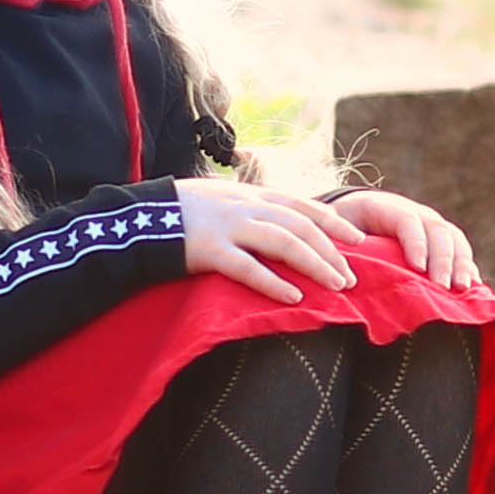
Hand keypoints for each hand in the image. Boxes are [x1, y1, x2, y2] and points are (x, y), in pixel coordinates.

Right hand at [176, 176, 365, 304]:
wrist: (137, 217)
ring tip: (336, 286)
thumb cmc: (179, 213)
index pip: (302, 205)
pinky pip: (248, 268)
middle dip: (331, 250)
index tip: (358, 238)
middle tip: (351, 276)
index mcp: (249, 195)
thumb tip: (277, 228)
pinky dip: (273, 283)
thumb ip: (248, 210)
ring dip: (315, 264)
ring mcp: (227, 226)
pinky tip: (294, 298)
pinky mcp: (209, 249)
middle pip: (300, 225)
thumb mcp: (219, 200)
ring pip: (284, 242)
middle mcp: (244, 206)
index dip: (333, 221)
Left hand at [328, 187, 479, 288]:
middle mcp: (412, 212)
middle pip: (436, 229)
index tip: (417, 268)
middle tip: (443, 286)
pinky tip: (472, 287)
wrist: (349, 217)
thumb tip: (338, 269)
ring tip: (462, 288)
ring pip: (453, 238)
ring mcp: (429, 224)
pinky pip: (459, 249)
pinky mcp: (439, 240)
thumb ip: (335, 242)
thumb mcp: (330, 230)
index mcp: (382, 206)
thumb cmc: (336, 229)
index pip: (407, 221)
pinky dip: (467, 266)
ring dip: (461, 263)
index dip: (415, 243)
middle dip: (443, 258)